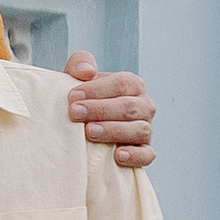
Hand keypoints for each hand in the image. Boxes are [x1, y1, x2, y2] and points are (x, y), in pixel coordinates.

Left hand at [64, 51, 154, 172]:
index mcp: (132, 84)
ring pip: (139, 129)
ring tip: (89, 132)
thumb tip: (87, 71)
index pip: (122, 83)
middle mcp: (144, 106)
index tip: (72, 97)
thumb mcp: (77, 78)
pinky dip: (135, 155)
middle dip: (101, 109)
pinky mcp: (144, 152)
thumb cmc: (81, 100)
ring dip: (114, 131)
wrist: (81, 127)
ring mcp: (146, 129)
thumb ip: (80, 64)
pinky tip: (117, 155)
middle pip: (130, 106)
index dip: (97, 89)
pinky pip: (146, 154)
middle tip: (75, 113)